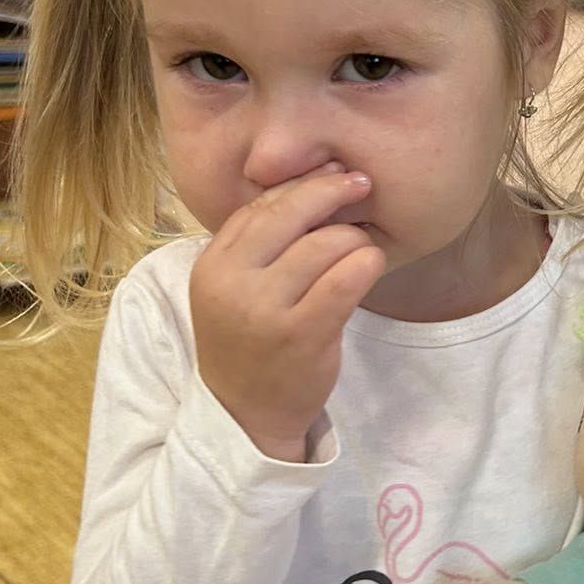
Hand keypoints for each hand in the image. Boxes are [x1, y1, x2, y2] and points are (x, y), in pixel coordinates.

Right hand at [190, 167, 384, 460]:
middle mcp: (233, 282)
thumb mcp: (235, 287)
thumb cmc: (250, 341)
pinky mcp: (303, 334)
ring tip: (362, 246)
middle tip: (362, 184)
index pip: (261, 205)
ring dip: (355, 237)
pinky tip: (371, 265)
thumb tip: (316, 181)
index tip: (333, 171)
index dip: (302, 183)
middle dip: (333, 191)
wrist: (246, 413)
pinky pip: (347, 278)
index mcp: (213, 264)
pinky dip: (367, 262)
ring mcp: (266, 309)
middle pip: (292, 213)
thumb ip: (261, 242)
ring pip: (326, 243)